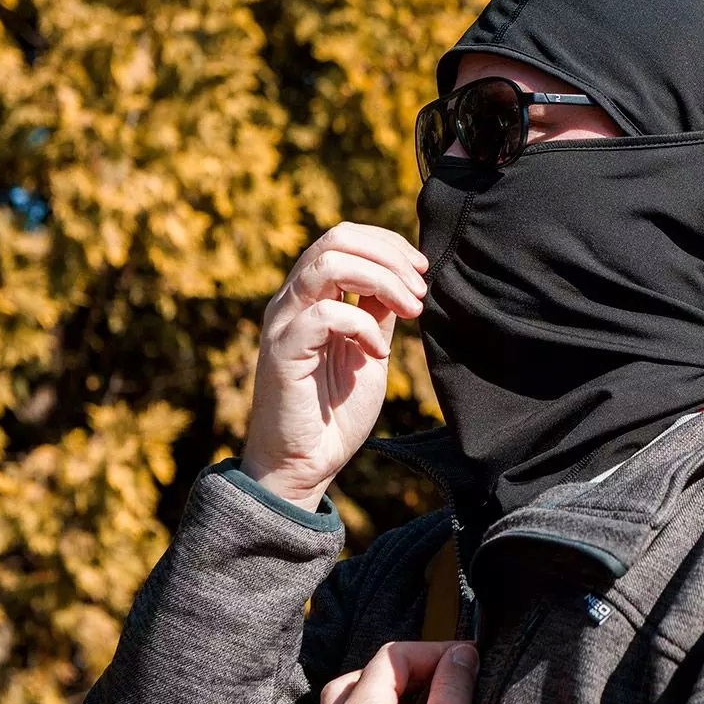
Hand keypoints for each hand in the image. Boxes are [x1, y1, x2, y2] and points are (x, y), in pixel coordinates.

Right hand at [241, 222, 428, 510]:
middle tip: (420, 288)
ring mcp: (283, 323)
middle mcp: (292, 300)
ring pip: (327, 263)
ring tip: (410, 310)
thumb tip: (404, 277)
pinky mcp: (282, 352)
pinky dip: (361, 326)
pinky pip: (323, 314)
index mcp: (312, 295)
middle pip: (335, 238)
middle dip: (389, 255)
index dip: (388, 244)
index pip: (344, 238)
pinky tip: (377, 354)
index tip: (422, 269)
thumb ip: (378, 312)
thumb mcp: (371, 350)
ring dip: (381, 279)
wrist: (305, 465)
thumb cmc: (335, 411)